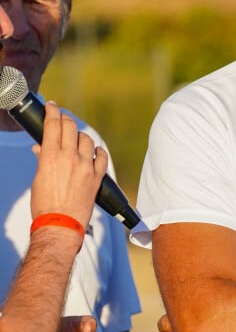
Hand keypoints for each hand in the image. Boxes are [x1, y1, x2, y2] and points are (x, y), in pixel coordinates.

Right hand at [30, 102, 107, 229]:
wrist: (60, 225)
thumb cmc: (44, 205)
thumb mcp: (38, 179)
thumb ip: (42, 160)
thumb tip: (40, 148)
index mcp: (51, 157)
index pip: (53, 124)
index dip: (53, 111)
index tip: (52, 106)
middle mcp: (69, 158)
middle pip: (71, 127)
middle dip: (66, 119)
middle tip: (63, 119)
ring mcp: (85, 166)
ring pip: (87, 139)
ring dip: (80, 136)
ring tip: (76, 138)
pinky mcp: (97, 177)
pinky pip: (102, 156)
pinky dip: (98, 151)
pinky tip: (95, 151)